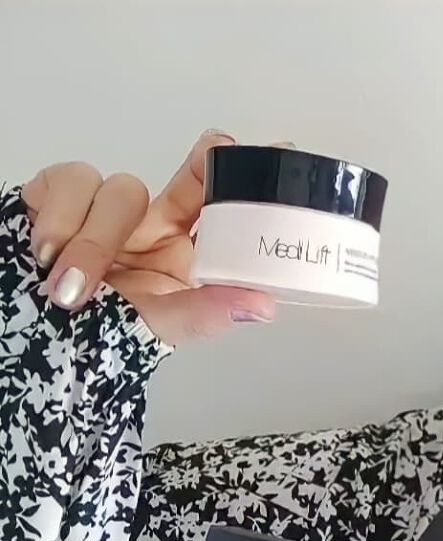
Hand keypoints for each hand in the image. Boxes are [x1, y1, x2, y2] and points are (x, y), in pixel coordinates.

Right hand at [20, 130, 285, 345]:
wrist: (30, 342)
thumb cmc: (99, 339)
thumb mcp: (160, 328)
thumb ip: (208, 313)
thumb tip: (263, 305)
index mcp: (178, 255)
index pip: (205, 205)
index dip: (217, 173)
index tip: (226, 149)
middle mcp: (145, 229)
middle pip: (169, 186)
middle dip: (180, 183)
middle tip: (198, 170)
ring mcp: (101, 213)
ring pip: (116, 189)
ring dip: (94, 239)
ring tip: (73, 288)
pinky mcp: (56, 199)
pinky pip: (67, 182)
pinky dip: (58, 220)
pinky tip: (47, 253)